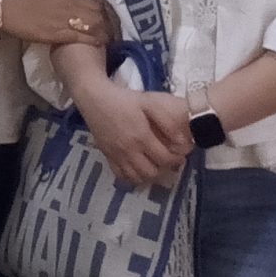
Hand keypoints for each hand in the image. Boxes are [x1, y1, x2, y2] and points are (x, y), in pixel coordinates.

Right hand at [0, 0, 112, 47]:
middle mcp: (71, 2)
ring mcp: (67, 17)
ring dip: (106, 32)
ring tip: (111, 39)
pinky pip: (84, 36)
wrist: (6, 7)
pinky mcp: (60, 32)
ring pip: (96, 23)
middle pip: (100, 11)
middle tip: (116, 30)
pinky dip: (95, 40)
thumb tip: (74, 2)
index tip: (111, 14)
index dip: (105, 6)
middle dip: (110, 20)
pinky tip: (101, 44)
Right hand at [77, 79, 192, 188]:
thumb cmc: (124, 100)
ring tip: (155, 165)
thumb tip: (181, 139)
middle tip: (168, 160)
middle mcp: (129, 150)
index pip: (164, 159)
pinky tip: (138, 168)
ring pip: (136, 177)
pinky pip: (121, 176)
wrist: (95, 99)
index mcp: (141, 137)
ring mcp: (117, 156)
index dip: (176, 160)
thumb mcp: (149, 103)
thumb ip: (166, 120)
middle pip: (151, 172)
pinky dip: (132, 176)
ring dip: (149, 175)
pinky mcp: (107, 157)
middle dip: (164, 169)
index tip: (180, 155)